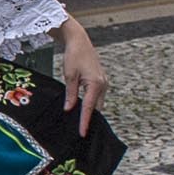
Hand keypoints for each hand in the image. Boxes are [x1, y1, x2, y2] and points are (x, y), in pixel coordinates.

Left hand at [53, 15, 106, 134]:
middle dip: (91, 120)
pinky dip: (92, 104)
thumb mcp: (69, 76)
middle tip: (83, 133)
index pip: (89, 108)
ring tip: (83, 124)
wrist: (79, 41)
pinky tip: (84, 110)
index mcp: (95, 84)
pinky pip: (97, 97)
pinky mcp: (101, 80)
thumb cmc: (73, 56)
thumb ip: (70, 94)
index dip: (85, 122)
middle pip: (97, 108)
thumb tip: (69, 109)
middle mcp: (103, 84)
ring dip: (92, 112)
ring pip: (98, 103)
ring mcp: (104, 82)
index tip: (82, 133)